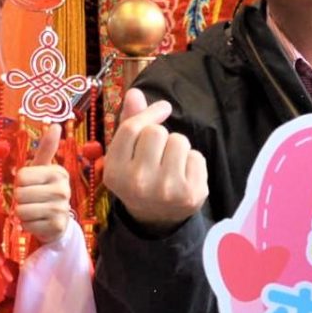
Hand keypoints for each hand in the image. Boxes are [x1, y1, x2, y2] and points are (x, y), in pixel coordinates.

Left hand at [14, 123, 72, 246]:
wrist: (57, 221)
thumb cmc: (44, 190)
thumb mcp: (42, 169)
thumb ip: (46, 148)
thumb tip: (55, 124)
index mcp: (57, 173)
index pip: (22, 176)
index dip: (20, 182)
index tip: (30, 185)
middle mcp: (63, 189)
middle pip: (20, 194)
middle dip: (20, 199)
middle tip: (31, 200)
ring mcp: (61, 209)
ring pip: (22, 211)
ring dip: (23, 213)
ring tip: (34, 211)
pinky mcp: (57, 226)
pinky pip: (28, 225)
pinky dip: (28, 226)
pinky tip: (39, 222)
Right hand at [101, 89, 207, 232]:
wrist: (156, 219)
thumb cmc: (138, 177)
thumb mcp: (125, 155)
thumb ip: (129, 123)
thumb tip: (135, 93)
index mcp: (115, 172)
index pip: (132, 128)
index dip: (148, 112)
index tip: (162, 109)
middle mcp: (138, 183)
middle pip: (156, 132)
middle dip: (161, 136)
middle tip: (158, 154)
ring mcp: (165, 190)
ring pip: (179, 141)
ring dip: (177, 148)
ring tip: (170, 165)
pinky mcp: (190, 194)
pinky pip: (197, 156)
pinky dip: (193, 162)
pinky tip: (183, 176)